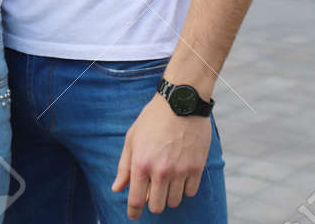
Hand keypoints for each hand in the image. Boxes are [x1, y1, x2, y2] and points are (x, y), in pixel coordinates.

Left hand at [112, 94, 211, 218]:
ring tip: (168, 180)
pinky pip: (191, 192)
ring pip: (174, 201)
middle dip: (153, 203)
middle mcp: (161, 170)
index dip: (133, 212)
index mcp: (141, 164)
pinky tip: (181, 175)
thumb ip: (124, 166)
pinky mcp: (197, 167)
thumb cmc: (153, 118)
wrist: (182, 102)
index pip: (136, 201)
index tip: (134, 215)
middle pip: (157, 207)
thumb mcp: (132, 138)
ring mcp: (181, 170)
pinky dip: (185, 188)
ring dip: (169, 195)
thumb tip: (117, 188)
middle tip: (153, 191)